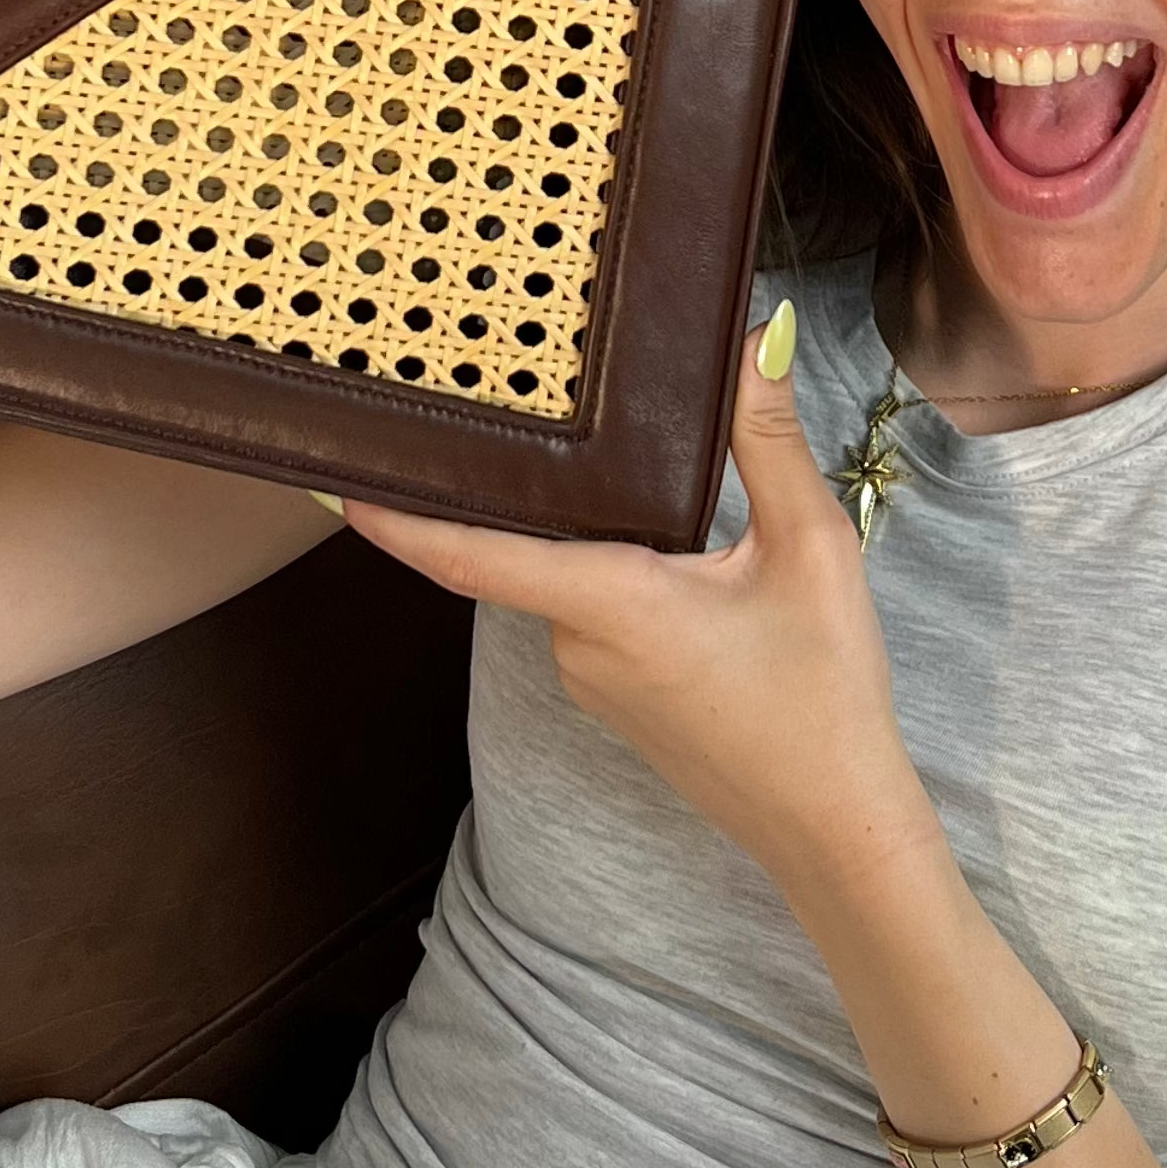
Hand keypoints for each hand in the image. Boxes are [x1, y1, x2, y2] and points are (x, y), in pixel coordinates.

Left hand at [336, 309, 942, 900]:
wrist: (833, 826)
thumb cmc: (825, 697)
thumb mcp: (812, 551)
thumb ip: (769, 441)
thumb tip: (758, 341)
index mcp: (612, 605)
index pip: (472, 556)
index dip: (398, 518)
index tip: (332, 479)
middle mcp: (579, 646)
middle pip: (520, 547)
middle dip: (507, 485)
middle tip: (485, 402)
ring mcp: (591, 678)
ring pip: (564, 576)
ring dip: (580, 527)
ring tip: (602, 450)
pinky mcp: (614, 696)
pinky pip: (589, 611)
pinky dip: (606, 567)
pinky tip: (660, 540)